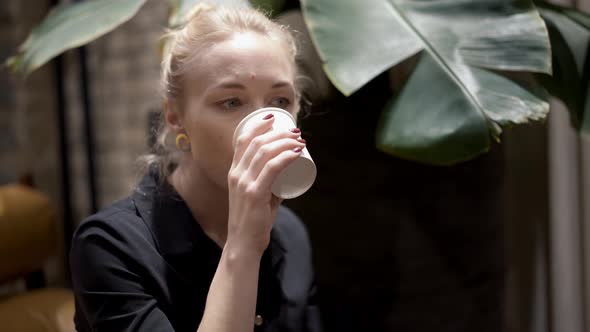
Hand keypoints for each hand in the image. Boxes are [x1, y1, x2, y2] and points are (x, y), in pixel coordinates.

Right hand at [226, 114, 304, 256]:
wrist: (243, 243)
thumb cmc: (253, 220)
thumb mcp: (257, 195)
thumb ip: (270, 183)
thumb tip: (288, 170)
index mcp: (234, 171)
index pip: (242, 140)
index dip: (258, 125)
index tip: (274, 119)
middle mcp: (236, 174)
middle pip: (257, 142)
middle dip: (279, 133)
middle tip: (296, 133)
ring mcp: (244, 183)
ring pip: (265, 152)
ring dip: (285, 142)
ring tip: (300, 141)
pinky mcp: (254, 194)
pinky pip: (272, 169)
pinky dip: (285, 157)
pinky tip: (296, 153)